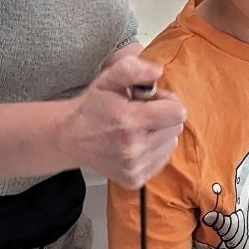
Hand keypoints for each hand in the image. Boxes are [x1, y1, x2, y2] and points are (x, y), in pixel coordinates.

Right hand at [62, 46, 185, 188]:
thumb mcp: (108, 79)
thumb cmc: (92, 107)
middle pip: (176, 128)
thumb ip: (134, 69)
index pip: (178, 112)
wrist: (71, 138)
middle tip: (141, 114)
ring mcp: (135, 167)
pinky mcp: (135, 180)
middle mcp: (134, 148)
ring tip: (137, 129)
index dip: (168, 102)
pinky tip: (135, 143)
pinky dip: (153, 150)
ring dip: (159, 135)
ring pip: (170, 145)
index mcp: (130, 121)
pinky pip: (162, 160)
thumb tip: (158, 72)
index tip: (152, 101)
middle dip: (163, 118)